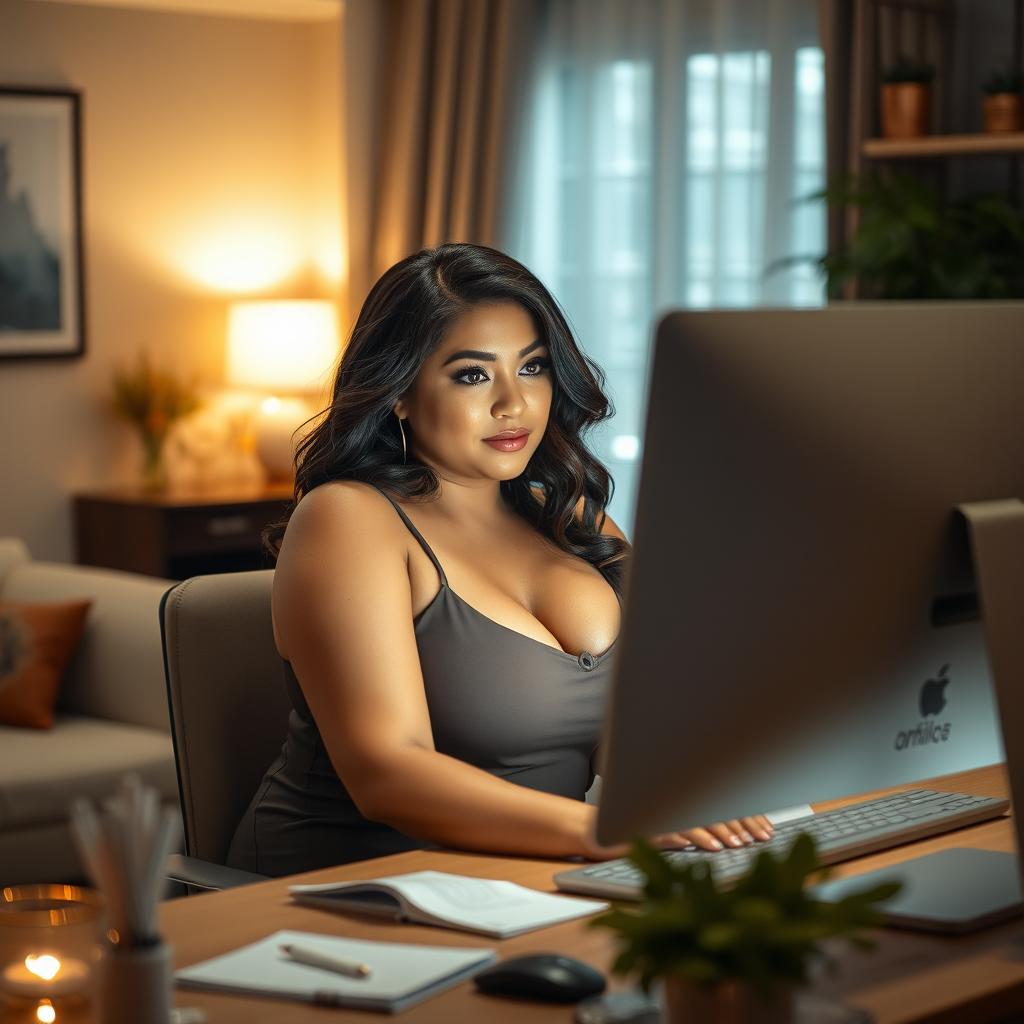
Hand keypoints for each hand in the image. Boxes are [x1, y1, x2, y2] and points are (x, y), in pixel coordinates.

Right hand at [580, 809, 772, 860]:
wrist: (590, 829)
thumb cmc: (632, 826)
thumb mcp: (666, 823)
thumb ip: (693, 824)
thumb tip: (729, 833)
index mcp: (679, 796)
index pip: (718, 801)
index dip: (743, 814)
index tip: (764, 830)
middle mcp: (670, 798)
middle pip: (711, 806)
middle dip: (738, 823)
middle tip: (757, 839)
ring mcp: (656, 810)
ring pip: (695, 817)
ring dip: (718, 831)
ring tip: (736, 845)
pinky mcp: (642, 825)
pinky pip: (670, 830)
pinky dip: (691, 837)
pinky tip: (707, 846)